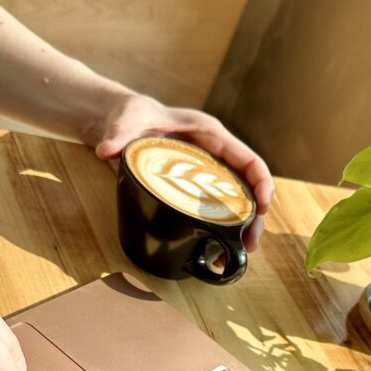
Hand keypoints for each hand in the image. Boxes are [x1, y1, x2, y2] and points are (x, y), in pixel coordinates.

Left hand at [95, 93, 273, 252]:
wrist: (118, 125)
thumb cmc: (130, 115)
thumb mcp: (126, 120)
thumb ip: (119, 134)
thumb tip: (106, 149)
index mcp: (210, 136)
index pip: (247, 159)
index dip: (261, 183)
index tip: (264, 207)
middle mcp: (214, 156)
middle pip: (247, 188)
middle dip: (255, 217)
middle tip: (250, 245)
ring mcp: (206, 174)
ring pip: (235, 203)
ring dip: (241, 229)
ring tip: (236, 255)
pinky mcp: (194, 189)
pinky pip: (215, 210)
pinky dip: (220, 230)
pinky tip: (216, 251)